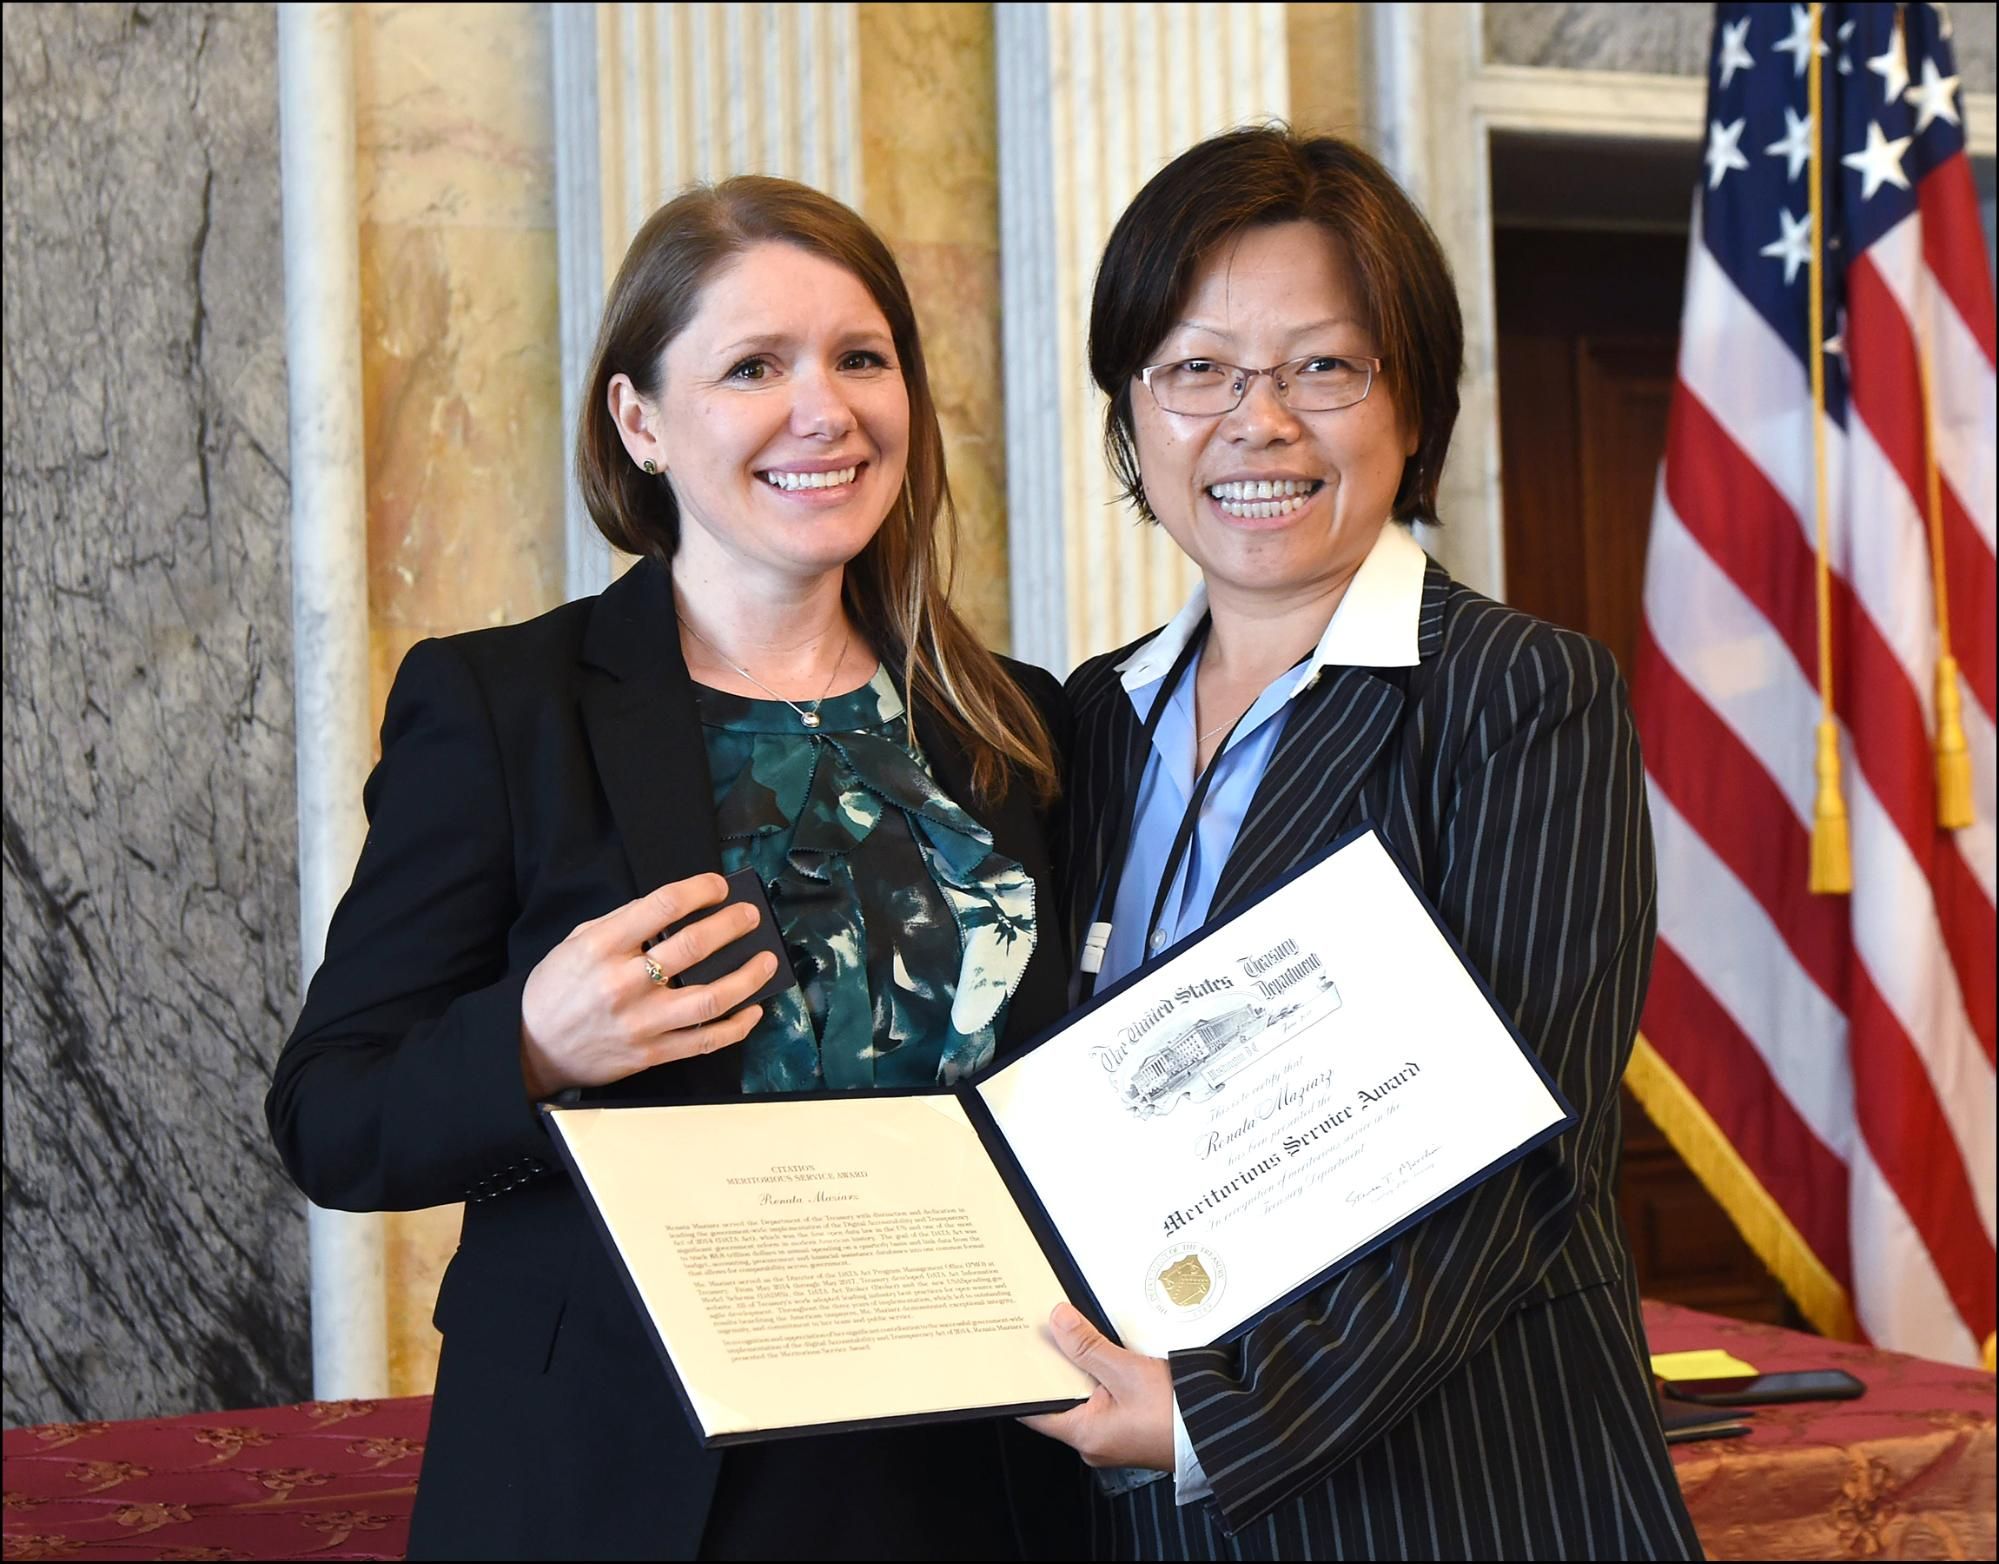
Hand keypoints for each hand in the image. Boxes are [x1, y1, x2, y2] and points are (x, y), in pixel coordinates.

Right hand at [519, 873, 777, 1098]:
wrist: (531, 1048)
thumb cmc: (558, 988)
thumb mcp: (578, 942)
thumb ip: (624, 924)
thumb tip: (678, 909)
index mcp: (602, 947)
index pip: (662, 906)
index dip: (699, 890)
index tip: (719, 886)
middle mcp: (624, 983)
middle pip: (693, 947)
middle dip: (731, 925)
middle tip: (750, 915)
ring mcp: (642, 1022)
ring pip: (710, 997)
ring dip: (748, 977)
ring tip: (768, 960)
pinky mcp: (652, 1054)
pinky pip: (706, 1040)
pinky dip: (737, 1026)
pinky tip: (754, 1009)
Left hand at [1019, 1303, 1176, 1472]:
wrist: (1217, 1432)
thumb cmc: (1176, 1415)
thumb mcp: (1126, 1371)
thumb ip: (1088, 1346)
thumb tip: (1059, 1321)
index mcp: (1085, 1435)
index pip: (1035, 1410)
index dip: (1024, 1381)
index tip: (1017, 1353)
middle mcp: (1095, 1442)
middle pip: (1060, 1399)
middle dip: (1056, 1366)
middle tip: (1048, 1333)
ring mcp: (1113, 1436)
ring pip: (1084, 1397)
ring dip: (1082, 1369)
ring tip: (1076, 1338)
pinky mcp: (1130, 1428)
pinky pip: (1104, 1400)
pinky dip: (1101, 1378)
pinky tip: (1106, 1355)